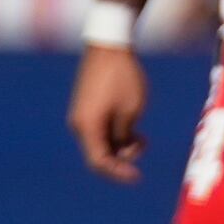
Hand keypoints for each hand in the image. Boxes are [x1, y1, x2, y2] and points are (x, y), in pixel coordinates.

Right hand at [68, 46, 147, 181]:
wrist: (109, 47)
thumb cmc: (123, 77)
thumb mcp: (131, 111)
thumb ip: (124, 136)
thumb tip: (120, 151)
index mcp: (87, 127)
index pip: (98, 162)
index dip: (118, 173)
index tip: (137, 177)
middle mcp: (80, 125)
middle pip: (99, 155)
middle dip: (122, 159)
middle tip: (143, 145)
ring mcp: (82, 117)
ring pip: (101, 144)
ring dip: (122, 147)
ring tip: (142, 137)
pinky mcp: (88, 109)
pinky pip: (101, 131)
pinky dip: (118, 135)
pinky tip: (136, 131)